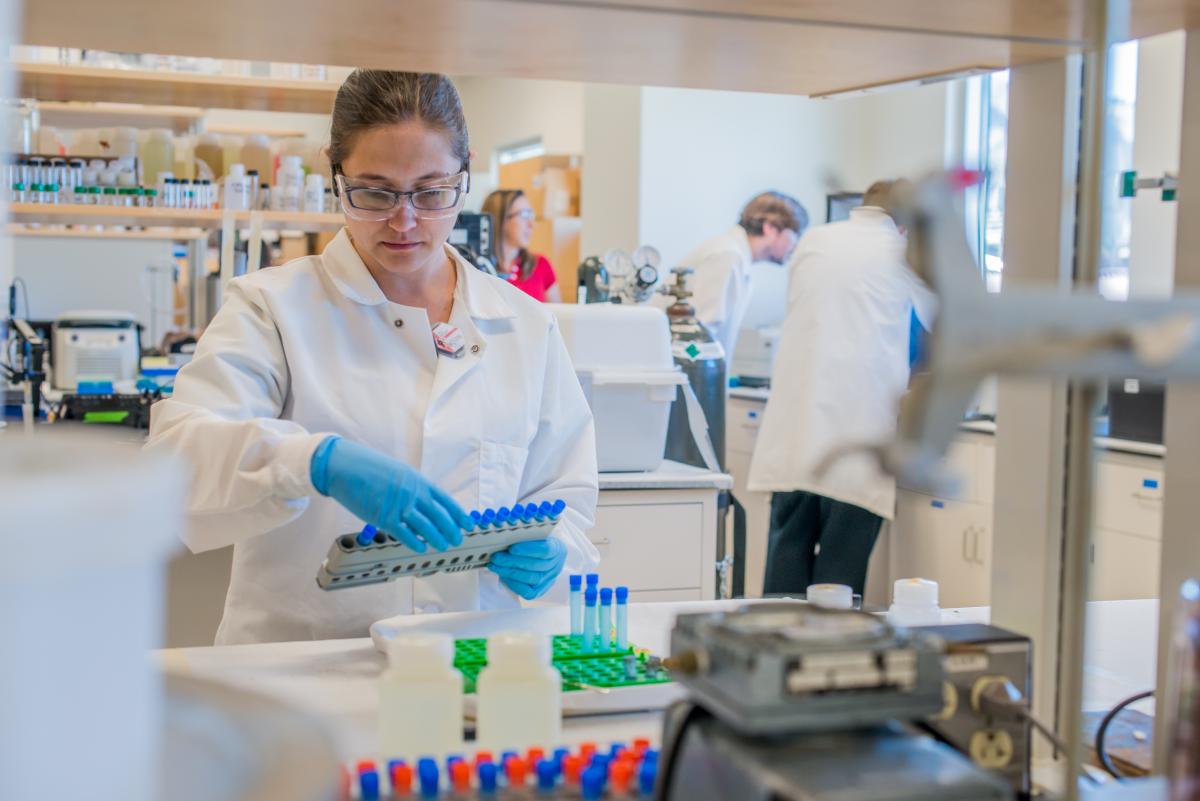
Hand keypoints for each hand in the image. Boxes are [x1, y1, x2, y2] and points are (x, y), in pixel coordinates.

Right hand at [311, 436, 470, 552]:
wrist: (347, 467)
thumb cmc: (371, 469)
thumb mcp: (400, 473)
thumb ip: (414, 488)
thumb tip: (425, 502)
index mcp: (418, 481)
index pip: (446, 500)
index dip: (459, 514)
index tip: (468, 524)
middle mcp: (413, 494)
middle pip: (440, 516)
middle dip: (451, 529)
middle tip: (457, 540)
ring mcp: (400, 506)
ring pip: (426, 527)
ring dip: (437, 538)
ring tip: (444, 546)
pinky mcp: (384, 517)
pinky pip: (404, 533)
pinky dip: (415, 542)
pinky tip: (421, 548)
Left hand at [489, 538, 566, 599]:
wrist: (539, 555)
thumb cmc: (534, 542)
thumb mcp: (534, 535)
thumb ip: (525, 536)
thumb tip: (505, 539)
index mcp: (558, 549)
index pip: (546, 550)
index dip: (529, 550)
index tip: (512, 548)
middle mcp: (556, 566)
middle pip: (535, 566)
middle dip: (513, 561)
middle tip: (497, 557)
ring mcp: (549, 580)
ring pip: (531, 578)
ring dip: (510, 572)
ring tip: (495, 565)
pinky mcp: (540, 591)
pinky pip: (528, 592)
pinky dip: (514, 584)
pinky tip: (503, 575)